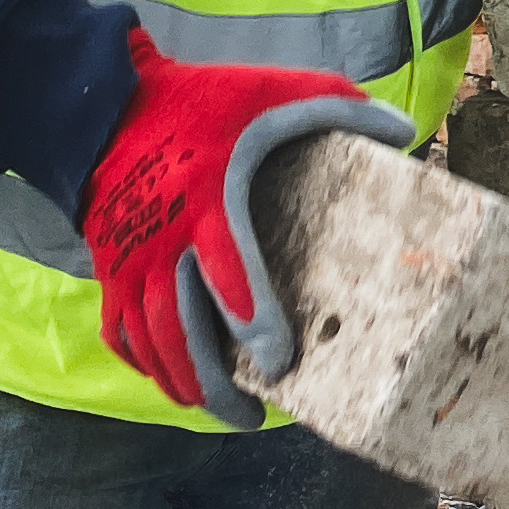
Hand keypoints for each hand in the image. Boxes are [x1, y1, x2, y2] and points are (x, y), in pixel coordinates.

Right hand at [78, 29, 415, 426]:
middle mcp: (161, 242)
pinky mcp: (106, 269)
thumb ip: (337, 106)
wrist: (103, 109)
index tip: (277, 363)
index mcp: (207, 201)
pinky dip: (144, 363)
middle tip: (250, 417)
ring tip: (217, 408)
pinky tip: (172, 381)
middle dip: (214, 381)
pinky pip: (120, 331)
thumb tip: (406, 131)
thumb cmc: (198, 102)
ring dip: (181, 381)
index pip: (228, 272)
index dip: (253, 321)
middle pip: (181, 329)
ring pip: (149, 340)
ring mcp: (126, 261)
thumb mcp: (271, 91)